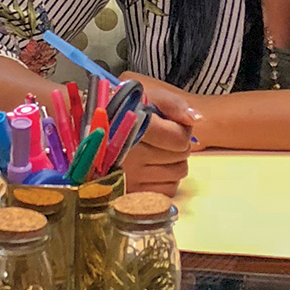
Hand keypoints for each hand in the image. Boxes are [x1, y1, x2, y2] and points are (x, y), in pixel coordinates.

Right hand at [120, 73, 201, 196]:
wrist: (93, 131)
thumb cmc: (122, 110)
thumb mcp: (147, 95)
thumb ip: (173, 103)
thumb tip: (196, 119)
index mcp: (135, 129)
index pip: (179, 139)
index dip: (182, 129)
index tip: (170, 124)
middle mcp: (132, 157)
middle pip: (181, 157)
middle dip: (178, 145)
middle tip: (163, 137)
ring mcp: (130, 179)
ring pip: (177, 175)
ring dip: (174, 162)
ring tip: (158, 151)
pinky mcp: (130, 194)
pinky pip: (166, 192)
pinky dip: (166, 180)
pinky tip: (154, 168)